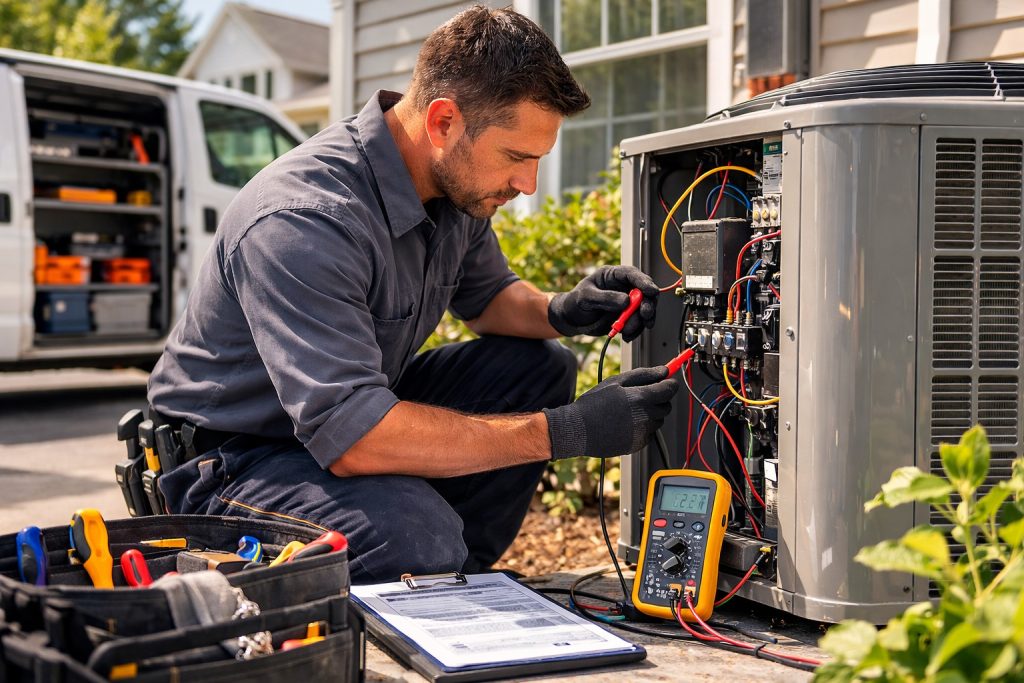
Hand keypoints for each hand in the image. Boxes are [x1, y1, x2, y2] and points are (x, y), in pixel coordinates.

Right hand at [543, 366, 680, 459]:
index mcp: (640, 398)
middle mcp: (645, 417)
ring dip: (650, 414)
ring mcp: (642, 433)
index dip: (669, 384)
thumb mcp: (615, 382)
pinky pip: (649, 434)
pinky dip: (643, 428)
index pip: (669, 389)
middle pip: (666, 406)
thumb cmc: (593, 404)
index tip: (666, 382)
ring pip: (658, 420)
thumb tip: (663, 371)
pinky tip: (625, 424)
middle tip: (640, 397)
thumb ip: (643, 375)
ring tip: (628, 412)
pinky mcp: (638, 445)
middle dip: (659, 399)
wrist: (577, 430)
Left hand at [548, 266, 657, 340]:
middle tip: (644, 316)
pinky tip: (627, 336)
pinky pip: (639, 323)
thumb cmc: (575, 302)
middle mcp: (624, 287)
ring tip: (627, 331)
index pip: (632, 274)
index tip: (651, 292)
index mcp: (613, 275)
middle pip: (645, 293)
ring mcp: (628, 302)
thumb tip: (626, 301)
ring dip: (640, 322)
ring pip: (644, 310)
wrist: (572, 320)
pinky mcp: (628, 316)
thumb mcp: (586, 297)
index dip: (645, 282)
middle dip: (647, 305)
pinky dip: (636, 331)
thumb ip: (605, 298)